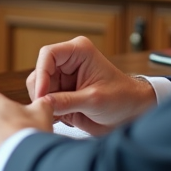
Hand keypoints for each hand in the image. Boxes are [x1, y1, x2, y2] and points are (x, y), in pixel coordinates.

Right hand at [25, 36, 156, 134]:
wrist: (132, 112)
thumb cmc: (122, 98)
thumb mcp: (95, 100)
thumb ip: (68, 101)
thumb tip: (43, 103)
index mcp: (78, 51)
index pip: (48, 55)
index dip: (41, 74)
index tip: (42, 95)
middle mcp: (67, 62)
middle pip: (40, 73)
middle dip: (41, 92)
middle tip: (49, 111)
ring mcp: (63, 78)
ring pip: (39, 88)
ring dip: (44, 103)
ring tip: (57, 117)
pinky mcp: (62, 92)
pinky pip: (45, 100)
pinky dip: (48, 110)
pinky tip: (58, 119)